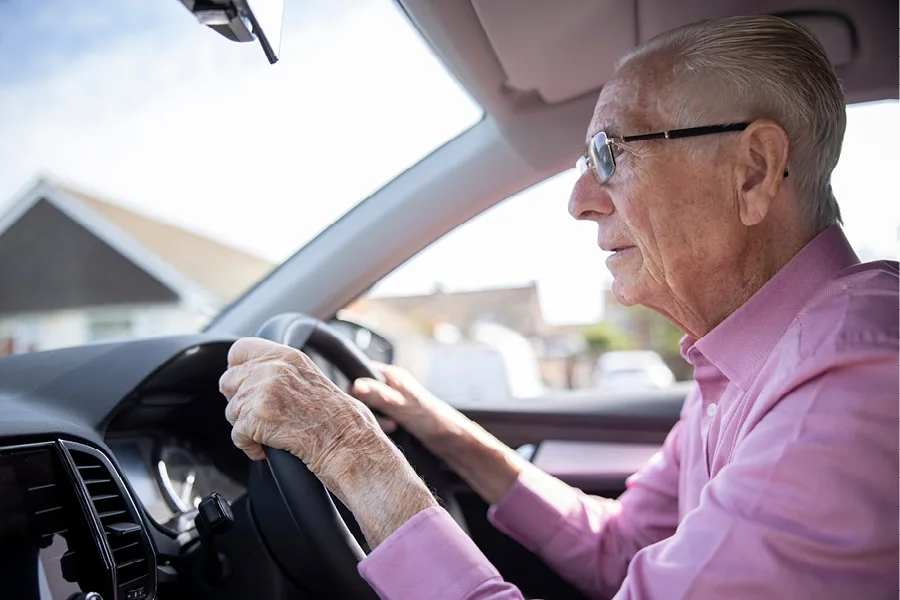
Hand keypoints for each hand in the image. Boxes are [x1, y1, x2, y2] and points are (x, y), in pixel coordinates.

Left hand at [219, 338, 437, 548]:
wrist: (349, 443)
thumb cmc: (339, 419)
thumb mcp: (312, 378)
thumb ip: (282, 371)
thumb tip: (252, 375)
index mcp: (287, 356)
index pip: (240, 349)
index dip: (238, 369)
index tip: (243, 383)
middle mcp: (273, 369)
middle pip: (229, 381)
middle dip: (240, 402)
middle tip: (262, 416)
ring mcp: (263, 392)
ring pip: (231, 411)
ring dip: (247, 427)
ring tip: (272, 432)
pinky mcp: (256, 418)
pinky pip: (236, 435)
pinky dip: (250, 447)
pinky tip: (269, 447)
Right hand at [351, 363, 472, 449]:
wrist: (454, 441)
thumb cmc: (433, 420)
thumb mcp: (402, 407)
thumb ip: (378, 396)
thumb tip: (355, 386)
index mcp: (393, 376)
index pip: (360, 372)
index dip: (354, 388)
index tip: (358, 405)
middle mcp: (392, 386)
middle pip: (363, 393)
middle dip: (366, 409)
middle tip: (383, 421)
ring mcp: (394, 402)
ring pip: (371, 409)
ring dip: (375, 421)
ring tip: (392, 428)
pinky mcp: (397, 417)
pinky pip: (379, 420)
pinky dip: (381, 428)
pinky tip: (392, 434)